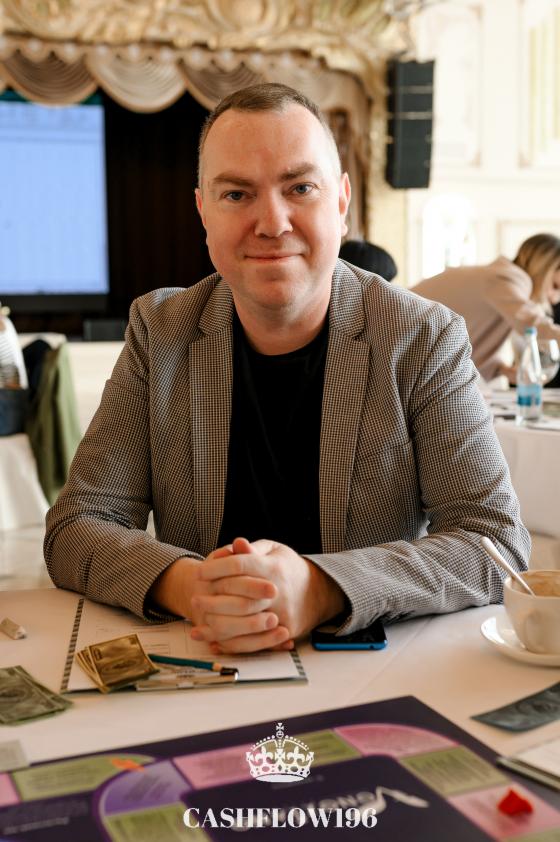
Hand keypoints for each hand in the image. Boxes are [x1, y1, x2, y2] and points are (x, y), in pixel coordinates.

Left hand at [190, 537, 344, 652]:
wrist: (316, 592)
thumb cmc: (288, 568)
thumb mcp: (274, 550)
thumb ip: (253, 549)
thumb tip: (236, 543)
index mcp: (274, 568)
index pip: (240, 566)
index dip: (217, 568)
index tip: (200, 571)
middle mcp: (278, 592)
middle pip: (239, 597)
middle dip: (213, 599)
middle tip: (195, 599)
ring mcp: (281, 614)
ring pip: (243, 624)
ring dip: (217, 624)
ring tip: (198, 623)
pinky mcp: (282, 632)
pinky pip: (252, 642)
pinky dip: (230, 643)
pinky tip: (212, 640)